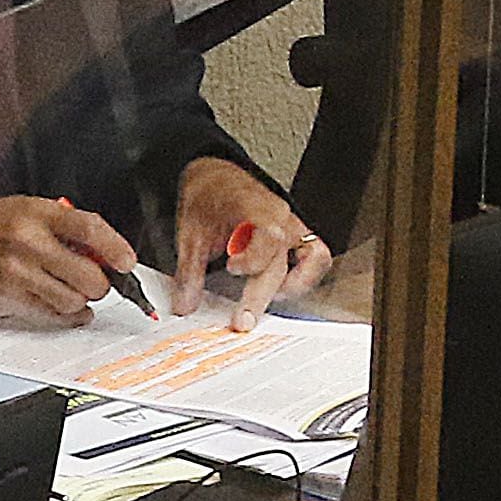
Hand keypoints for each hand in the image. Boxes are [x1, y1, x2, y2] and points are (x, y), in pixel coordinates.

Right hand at [0, 194, 141, 323]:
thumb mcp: (22, 208)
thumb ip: (61, 225)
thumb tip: (100, 249)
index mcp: (35, 212)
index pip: (89, 229)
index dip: (115, 248)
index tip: (126, 262)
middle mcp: (28, 241)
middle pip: (88, 275)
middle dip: (99, 283)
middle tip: (95, 279)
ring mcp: (17, 272)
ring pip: (73, 300)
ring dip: (79, 299)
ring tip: (70, 289)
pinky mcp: (8, 297)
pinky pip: (51, 314)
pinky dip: (64, 314)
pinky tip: (64, 306)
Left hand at [168, 160, 333, 322]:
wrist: (217, 179)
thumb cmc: (209, 198)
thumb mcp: (190, 233)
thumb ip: (189, 272)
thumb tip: (185, 305)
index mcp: (256, 209)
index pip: (269, 236)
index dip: (253, 258)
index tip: (232, 269)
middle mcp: (282, 218)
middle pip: (282, 261)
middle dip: (262, 295)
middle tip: (243, 320)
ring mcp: (294, 227)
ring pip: (313, 259)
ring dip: (293, 287)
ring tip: (263, 303)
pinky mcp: (298, 238)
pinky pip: (316, 258)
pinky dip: (303, 278)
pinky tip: (280, 291)